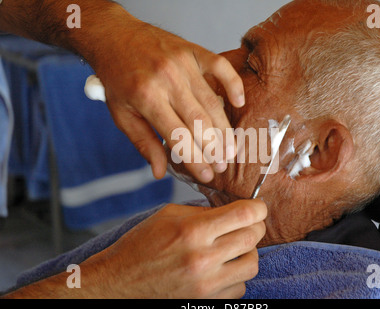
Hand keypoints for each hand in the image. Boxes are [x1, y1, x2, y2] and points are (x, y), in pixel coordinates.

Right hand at [83, 199, 266, 297]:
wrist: (119, 283)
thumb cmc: (141, 245)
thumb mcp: (168, 215)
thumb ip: (203, 212)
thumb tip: (233, 210)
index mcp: (192, 231)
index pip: (244, 215)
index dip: (257, 208)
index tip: (257, 208)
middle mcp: (202, 259)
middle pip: (252, 238)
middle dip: (255, 226)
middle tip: (247, 224)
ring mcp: (206, 285)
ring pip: (252, 264)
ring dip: (248, 252)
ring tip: (233, 247)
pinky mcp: (206, 302)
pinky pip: (240, 287)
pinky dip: (236, 276)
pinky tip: (222, 268)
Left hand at [92, 19, 243, 182]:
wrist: (115, 36)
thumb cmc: (118, 77)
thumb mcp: (121, 114)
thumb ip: (143, 142)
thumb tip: (159, 172)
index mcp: (146, 98)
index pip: (178, 137)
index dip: (196, 160)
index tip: (207, 175)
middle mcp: (167, 80)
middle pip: (199, 122)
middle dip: (214, 149)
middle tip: (223, 166)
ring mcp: (183, 64)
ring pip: (212, 102)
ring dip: (224, 129)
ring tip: (230, 149)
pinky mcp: (193, 51)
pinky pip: (221, 67)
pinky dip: (233, 84)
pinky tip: (239, 102)